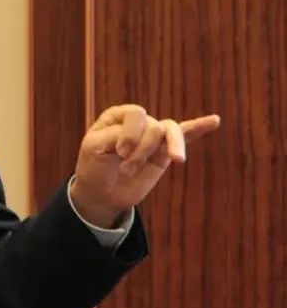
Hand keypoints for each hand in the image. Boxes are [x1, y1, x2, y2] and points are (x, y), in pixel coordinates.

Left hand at [70, 105, 220, 227]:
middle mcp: (137, 122)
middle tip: (126, 168)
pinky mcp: (163, 153)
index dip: (131, 134)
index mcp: (117, 116)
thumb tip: (149, 133)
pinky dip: (199, 128)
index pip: (136, 114)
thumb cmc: (93, 167)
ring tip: (177, 160)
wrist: (100, 193)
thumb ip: (119, 135)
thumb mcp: (95, 148)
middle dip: (142, 150)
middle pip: (154, 126)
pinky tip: (214, 121)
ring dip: (169, 148)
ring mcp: (152, 136)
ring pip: (170, 132)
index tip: (119, 153)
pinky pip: (185, 135)